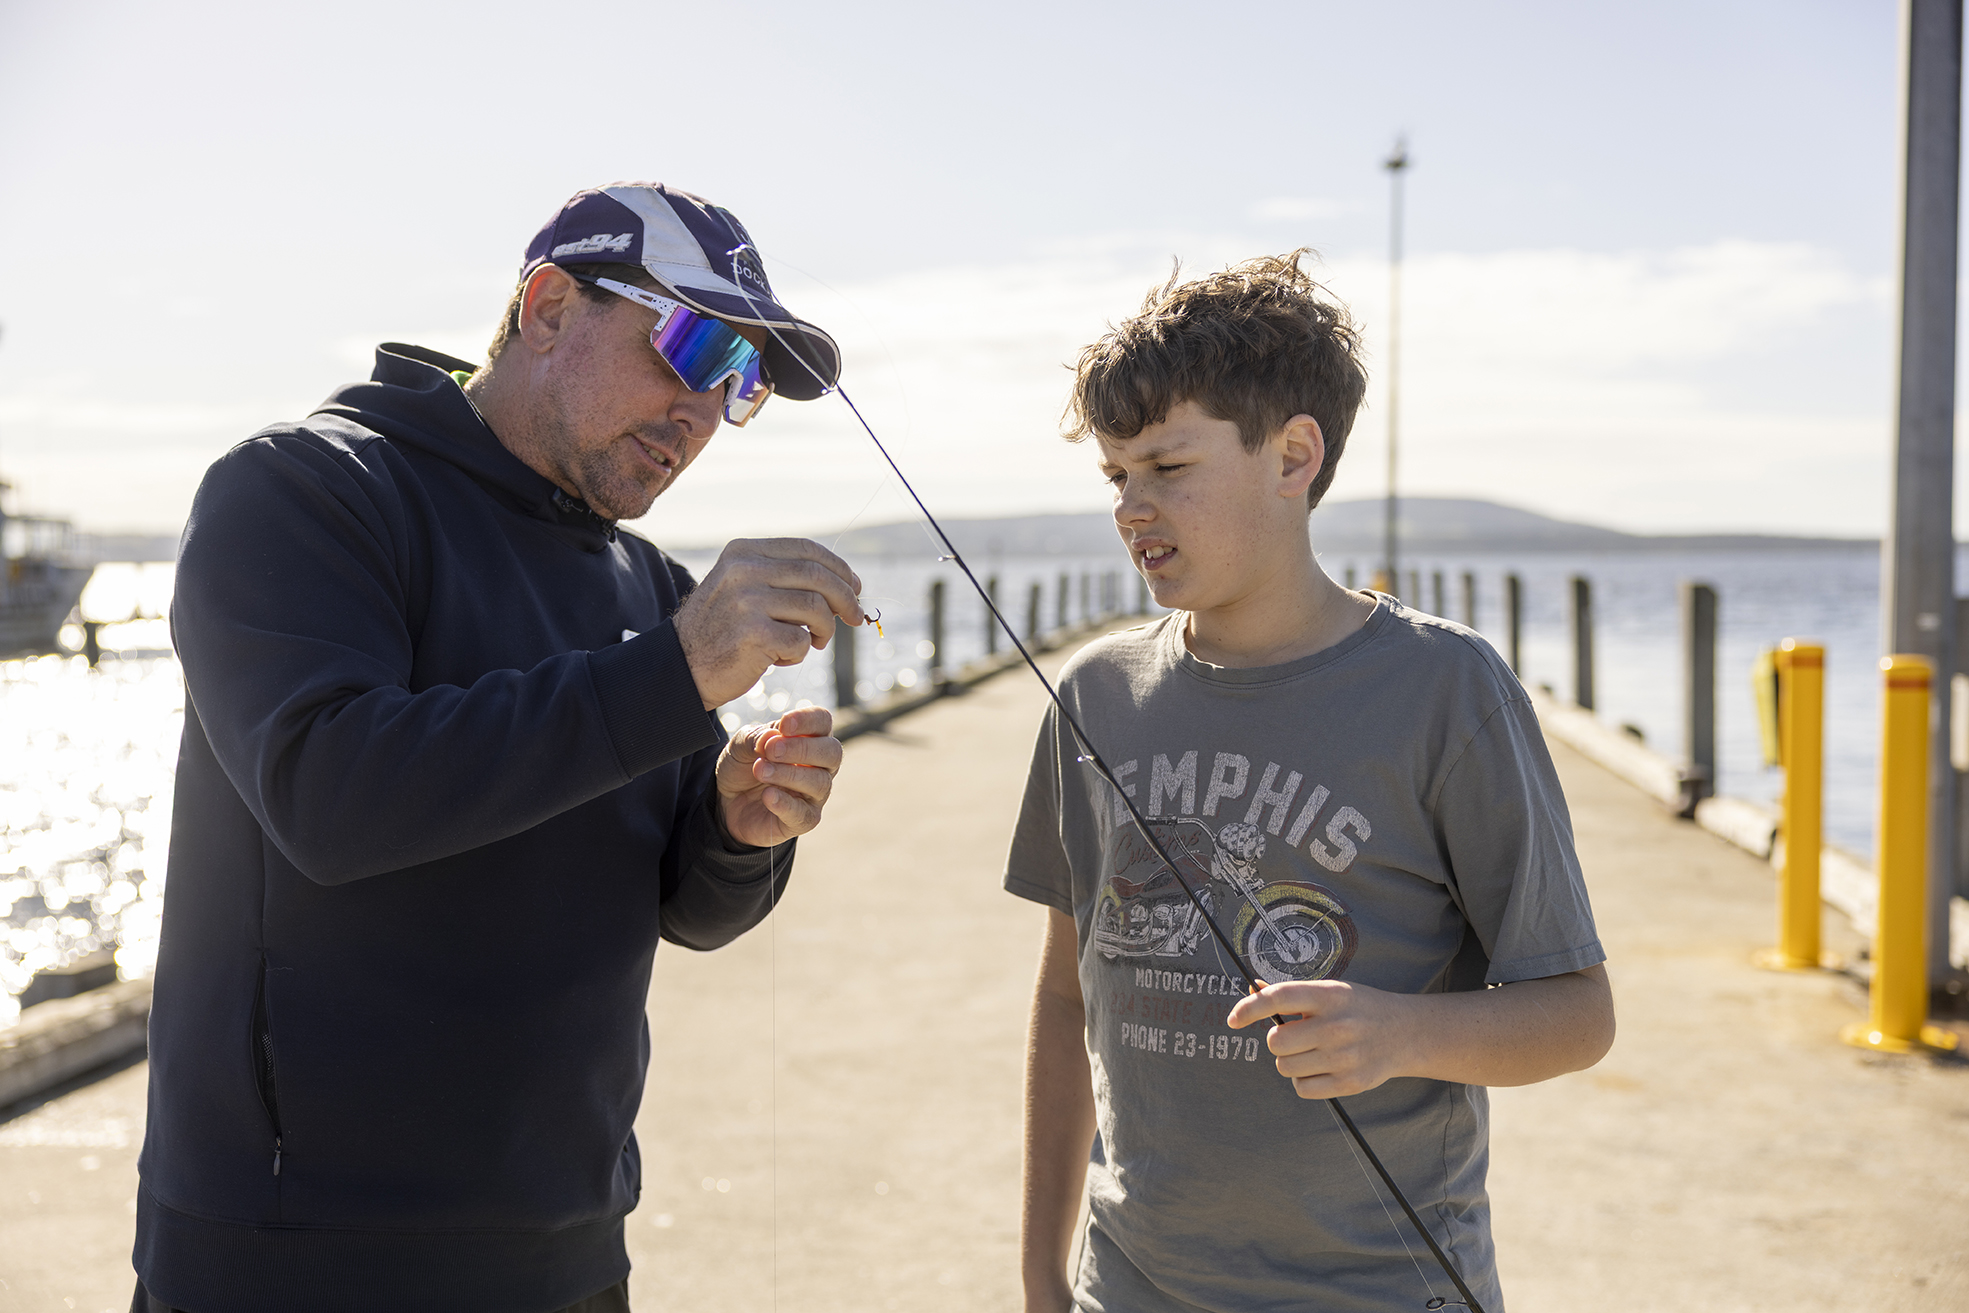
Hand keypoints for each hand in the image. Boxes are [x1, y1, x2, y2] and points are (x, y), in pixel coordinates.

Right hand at [675, 538, 865, 709]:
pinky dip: (801, 652)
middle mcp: (744, 570)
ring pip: (816, 608)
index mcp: (743, 551)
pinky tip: (783, 657)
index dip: (838, 567)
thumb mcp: (742, 587)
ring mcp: (747, 601)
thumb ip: (782, 576)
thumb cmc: (723, 629)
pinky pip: (801, 640)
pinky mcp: (753, 634)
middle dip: (846, 598)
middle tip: (854, 618)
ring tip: (816, 641)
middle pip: (818, 576)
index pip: (806, 549)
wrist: (681, 667)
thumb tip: (844, 581)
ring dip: (825, 629)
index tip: (854, 586)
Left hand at [714, 706, 842, 846]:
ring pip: (819, 783)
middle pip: (832, 752)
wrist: (726, 802)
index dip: (808, 720)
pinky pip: (804, 814)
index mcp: (810, 738)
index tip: (784, 724)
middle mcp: (820, 766)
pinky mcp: (803, 821)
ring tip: (760, 771)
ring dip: (788, 774)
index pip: (823, 721)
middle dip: (801, 748)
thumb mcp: (741, 745)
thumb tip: (773, 737)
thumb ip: (757, 738)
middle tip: (770, 750)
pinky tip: (767, 795)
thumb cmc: (743, 767)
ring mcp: (815, 795)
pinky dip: (786, 804)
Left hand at [1225, 979, 1414, 1098]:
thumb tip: (1252, 989)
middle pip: (1276, 1042)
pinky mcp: (1349, 1083)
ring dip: (1290, 1061)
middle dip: (1278, 1040)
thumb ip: (1291, 993)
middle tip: (1296, 1035)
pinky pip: (1302, 1088)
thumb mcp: (1329, 991)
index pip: (1279, 998)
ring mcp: (1344, 1057)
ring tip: (1312, 1051)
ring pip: (1285, 1067)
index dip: (1250, 1008)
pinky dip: (1303, 1080)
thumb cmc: (1358, 1008)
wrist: (1405, 1032)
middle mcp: (1336, 1026)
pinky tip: (1319, 1067)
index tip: (1233, 1019)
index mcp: (1328, 996)